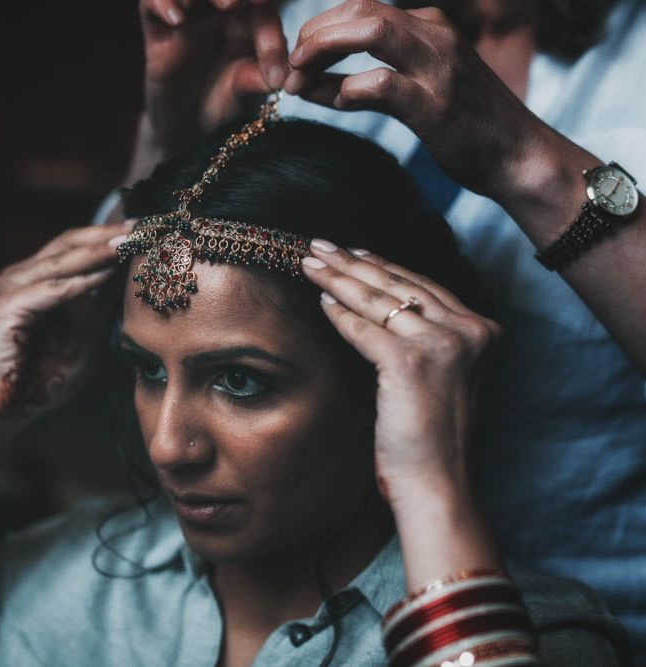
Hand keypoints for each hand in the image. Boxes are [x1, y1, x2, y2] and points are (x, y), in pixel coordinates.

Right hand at [0, 222, 130, 421]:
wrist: (7, 408)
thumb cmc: (47, 375)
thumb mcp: (85, 337)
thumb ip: (98, 308)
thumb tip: (120, 279)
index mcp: (40, 279)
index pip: (77, 246)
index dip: (109, 236)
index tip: (145, 229)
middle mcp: (23, 276)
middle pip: (69, 242)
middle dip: (107, 234)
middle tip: (140, 227)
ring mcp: (12, 288)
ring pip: (61, 261)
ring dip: (97, 251)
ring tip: (128, 242)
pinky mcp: (8, 307)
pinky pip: (51, 290)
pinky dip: (79, 283)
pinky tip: (105, 275)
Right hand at [130, 0, 287, 177]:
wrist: (188, 128)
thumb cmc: (223, 105)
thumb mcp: (243, 97)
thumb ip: (256, 82)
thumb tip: (278, 79)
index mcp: (248, 21)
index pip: (263, 10)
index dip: (271, 26)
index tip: (278, 45)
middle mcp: (218, 10)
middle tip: (252, 3)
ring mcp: (188, 15)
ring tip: (228, 5)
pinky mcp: (157, 29)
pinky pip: (151, 4)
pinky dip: (163, 4)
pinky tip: (177, 20)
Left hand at [285, 0, 546, 200]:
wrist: (519, 157)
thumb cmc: (466, 128)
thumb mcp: (419, 93)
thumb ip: (371, 84)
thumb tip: (317, 87)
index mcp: (429, 28)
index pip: (362, 7)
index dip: (320, 28)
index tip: (297, 59)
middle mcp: (434, 36)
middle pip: (360, 9)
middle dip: (314, 34)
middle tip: (290, 66)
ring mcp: (437, 68)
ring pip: (371, 31)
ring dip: (324, 50)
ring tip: (298, 78)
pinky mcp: (435, 106)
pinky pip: (384, 83)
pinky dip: (351, 89)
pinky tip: (339, 103)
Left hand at [301, 241, 500, 503]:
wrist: (440, 485)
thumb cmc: (437, 439)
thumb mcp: (448, 378)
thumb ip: (431, 340)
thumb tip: (385, 308)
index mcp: (484, 332)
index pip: (424, 286)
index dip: (385, 266)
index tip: (356, 252)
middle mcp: (470, 330)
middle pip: (400, 285)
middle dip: (354, 262)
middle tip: (322, 245)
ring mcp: (444, 343)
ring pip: (380, 300)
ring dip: (339, 278)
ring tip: (311, 262)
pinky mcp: (411, 361)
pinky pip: (365, 328)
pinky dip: (339, 313)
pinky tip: (321, 299)